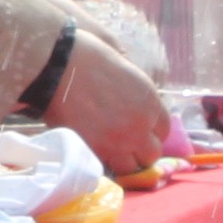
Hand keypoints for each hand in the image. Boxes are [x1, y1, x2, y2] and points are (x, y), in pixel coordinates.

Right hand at [41, 28, 171, 178]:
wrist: (58, 66)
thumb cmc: (88, 54)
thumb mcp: (124, 64)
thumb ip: (133, 88)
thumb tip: (129, 95)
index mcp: (149, 101)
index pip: (164, 130)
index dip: (151, 131)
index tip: (140, 130)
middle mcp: (140, 126)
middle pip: (152, 154)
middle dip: (140, 150)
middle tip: (124, 143)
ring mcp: (118, 143)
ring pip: (131, 168)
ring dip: (122, 161)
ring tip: (108, 151)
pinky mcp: (95, 152)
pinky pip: (106, 167)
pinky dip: (102, 161)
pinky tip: (93, 150)